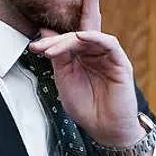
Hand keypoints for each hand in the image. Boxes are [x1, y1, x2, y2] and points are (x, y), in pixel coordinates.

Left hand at [27, 0, 142, 147]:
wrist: (104, 129)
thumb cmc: (86, 107)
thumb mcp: (64, 78)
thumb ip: (58, 55)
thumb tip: (46, 31)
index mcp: (84, 56)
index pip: (72, 35)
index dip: (53, 37)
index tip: (35, 44)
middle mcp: (97, 53)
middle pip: (81, 30)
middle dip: (63, 27)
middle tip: (42, 36)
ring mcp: (109, 57)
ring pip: (89, 36)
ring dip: (68, 40)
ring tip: (50, 50)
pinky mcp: (120, 63)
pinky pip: (108, 43)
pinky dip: (94, 38)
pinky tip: (80, 37)